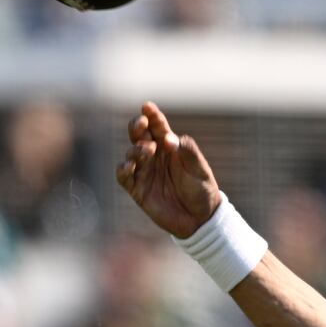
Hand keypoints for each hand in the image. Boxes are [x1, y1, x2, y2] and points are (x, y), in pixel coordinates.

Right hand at [115, 102, 221, 238]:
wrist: (201, 218)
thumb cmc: (202, 189)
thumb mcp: (199, 168)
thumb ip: (187, 151)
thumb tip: (169, 139)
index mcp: (169, 146)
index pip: (157, 126)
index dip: (152, 115)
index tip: (148, 107)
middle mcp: (154, 156)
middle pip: (138, 135)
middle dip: (137, 126)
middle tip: (142, 123)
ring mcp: (144, 172)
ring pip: (131, 153)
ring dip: (136, 149)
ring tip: (148, 150)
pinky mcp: (137, 189)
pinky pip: (123, 176)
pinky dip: (123, 169)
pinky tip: (131, 165)